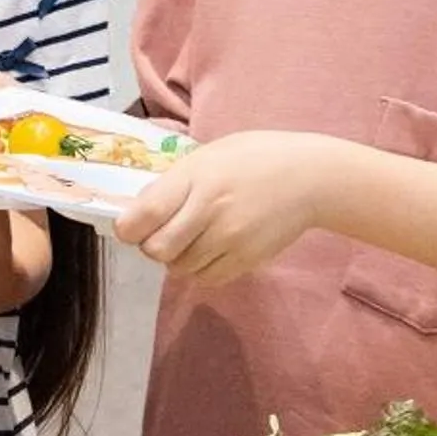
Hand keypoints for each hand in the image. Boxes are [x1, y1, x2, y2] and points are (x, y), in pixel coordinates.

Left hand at [115, 131, 341, 286]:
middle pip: (158, 249)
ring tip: (191, 239)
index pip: (146, 214)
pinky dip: (200, 270)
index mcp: (195, 178)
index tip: (129, 227)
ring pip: (181, 267)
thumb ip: (173, 183)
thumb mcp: (206, 156)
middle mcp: (211, 210)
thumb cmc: (253, 158)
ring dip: (177, 258)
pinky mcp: (249, 259)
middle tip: (161, 234)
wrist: (309, 177)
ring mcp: (232, 238)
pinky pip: (208, 278)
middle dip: (151, 245)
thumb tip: (136, 211)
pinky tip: (209, 251)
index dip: (128, 227)